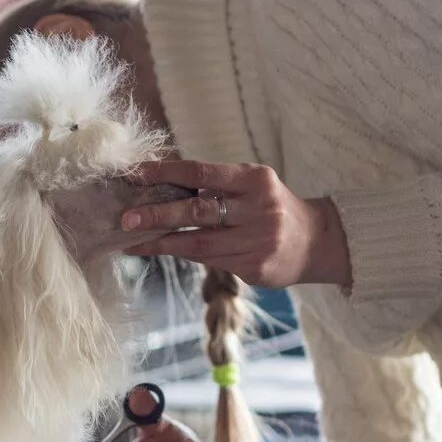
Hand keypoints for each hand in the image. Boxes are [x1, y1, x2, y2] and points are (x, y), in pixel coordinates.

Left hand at [120, 160, 352, 288]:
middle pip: (198, 212)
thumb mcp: (252, 186)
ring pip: (199, 243)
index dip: (165, 173)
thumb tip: (159, 185)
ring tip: (131, 242)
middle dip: (158, 215)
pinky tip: (160, 251)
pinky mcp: (255, 268)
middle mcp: (259, 209)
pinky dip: (182, 254)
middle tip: (126, 219)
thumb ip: (215, 186)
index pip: (202, 173)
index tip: (134, 175)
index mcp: (255, 180)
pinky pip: (209, 260)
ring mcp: (258, 241)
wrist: (316, 242)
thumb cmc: (270, 207)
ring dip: (161, 243)